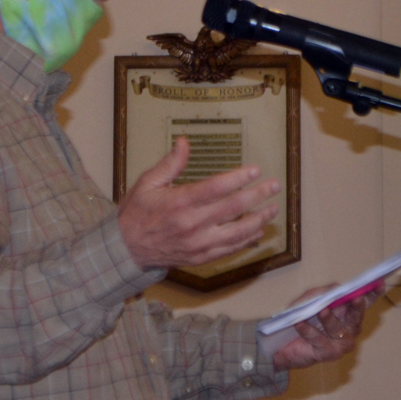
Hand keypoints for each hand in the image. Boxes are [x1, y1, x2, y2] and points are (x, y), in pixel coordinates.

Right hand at [118, 137, 280, 270]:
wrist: (126, 248)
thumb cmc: (137, 213)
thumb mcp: (148, 183)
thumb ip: (170, 164)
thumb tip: (184, 142)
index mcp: (180, 203)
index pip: (216, 188)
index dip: (238, 178)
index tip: (255, 171)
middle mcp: (192, 224)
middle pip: (233, 208)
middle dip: (258, 195)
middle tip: (274, 186)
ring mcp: (198, 244)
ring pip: (238, 232)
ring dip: (259, 219)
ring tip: (273, 209)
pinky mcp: (200, 257)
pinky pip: (230, 249)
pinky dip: (247, 240)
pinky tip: (257, 231)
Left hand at [272, 282, 383, 370]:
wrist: (282, 345)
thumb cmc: (300, 319)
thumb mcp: (309, 300)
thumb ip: (323, 293)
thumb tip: (338, 288)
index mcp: (347, 313)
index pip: (363, 302)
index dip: (372, 294)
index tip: (379, 284)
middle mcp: (349, 329)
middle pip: (355, 317)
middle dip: (356, 308)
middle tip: (356, 298)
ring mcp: (340, 344)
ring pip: (337, 329)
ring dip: (329, 319)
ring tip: (322, 311)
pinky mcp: (327, 353)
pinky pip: (318, 339)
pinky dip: (308, 330)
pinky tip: (299, 323)